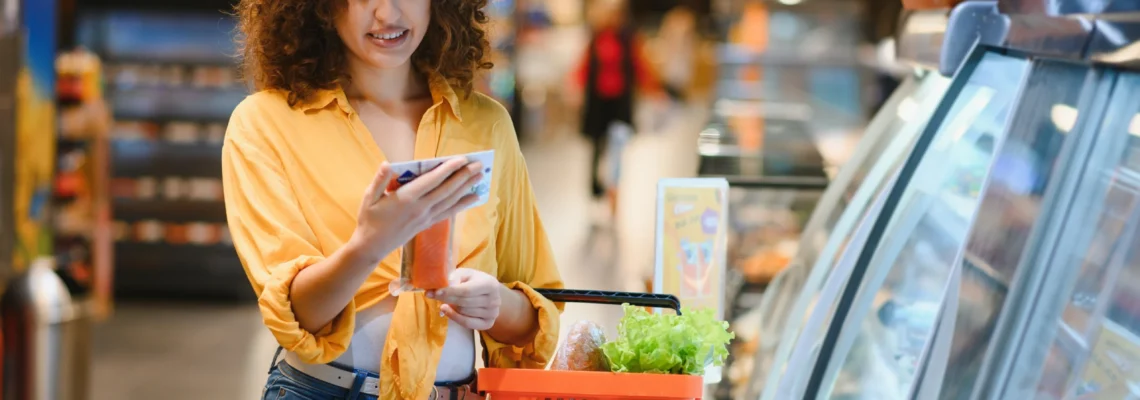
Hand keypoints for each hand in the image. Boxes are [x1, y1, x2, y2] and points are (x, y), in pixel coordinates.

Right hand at [349, 158, 482, 262]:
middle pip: (447, 190)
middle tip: (479, 165)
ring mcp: (426, 218)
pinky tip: (472, 198)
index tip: (461, 159)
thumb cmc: (369, 219)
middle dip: (464, 176)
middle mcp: (420, 208)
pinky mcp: (427, 224)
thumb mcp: (369, 198)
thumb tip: (388, 164)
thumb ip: (380, 180)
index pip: (432, 181)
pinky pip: (448, 212)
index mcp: (406, 199)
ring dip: (467, 188)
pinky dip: (462, 204)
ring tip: (480, 177)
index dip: (448, 170)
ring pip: (451, 201)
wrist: (372, 247)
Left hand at [427, 268, 502, 329]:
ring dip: (452, 306)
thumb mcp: (464, 274)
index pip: (467, 291)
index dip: (450, 292)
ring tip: (447, 300)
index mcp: (490, 284)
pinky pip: (467, 323)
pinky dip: (454, 317)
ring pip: (464, 312)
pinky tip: (447, 310)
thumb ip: (454, 278)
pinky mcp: (489, 323)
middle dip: (447, 299)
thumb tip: (441, 288)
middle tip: (434, 295)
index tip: (435, 292)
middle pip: (464, 303)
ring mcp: (493, 313)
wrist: (487, 292)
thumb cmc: (473, 281)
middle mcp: (495, 299)